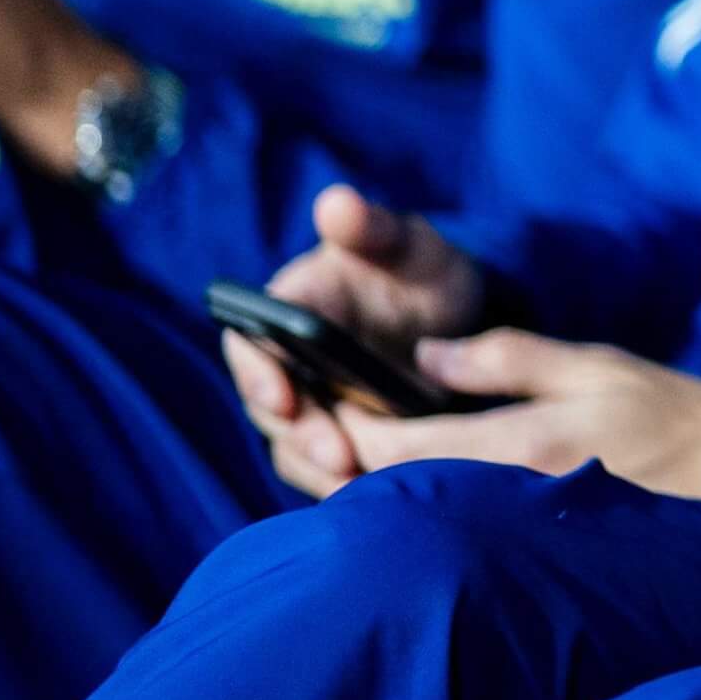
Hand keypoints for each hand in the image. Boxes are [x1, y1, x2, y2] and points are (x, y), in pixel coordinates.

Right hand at [224, 185, 492, 497]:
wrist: (451, 315)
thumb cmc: (417, 270)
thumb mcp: (406, 244)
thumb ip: (372, 228)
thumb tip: (337, 201)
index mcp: (289, 309)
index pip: (249, 343)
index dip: (259, 373)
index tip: (285, 397)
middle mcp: (286, 361)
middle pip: (272, 407)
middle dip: (300, 435)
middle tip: (341, 455)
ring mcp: (311, 404)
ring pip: (295, 446)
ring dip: (321, 469)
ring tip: (360, 485)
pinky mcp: (338, 438)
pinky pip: (328, 469)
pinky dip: (345, 485)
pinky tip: (378, 499)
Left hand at [331, 326, 700, 506]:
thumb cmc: (668, 413)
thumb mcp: (591, 364)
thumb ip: (506, 356)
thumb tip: (425, 355)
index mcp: (518, 446)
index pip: (397, 447)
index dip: (350, 426)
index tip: (331, 400)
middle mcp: (508, 498)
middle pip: (391, 494)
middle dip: (348, 466)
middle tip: (328, 432)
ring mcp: (517, 530)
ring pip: (417, 520)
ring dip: (379, 494)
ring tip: (359, 459)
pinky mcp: (528, 548)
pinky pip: (453, 532)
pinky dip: (421, 510)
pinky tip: (416, 491)